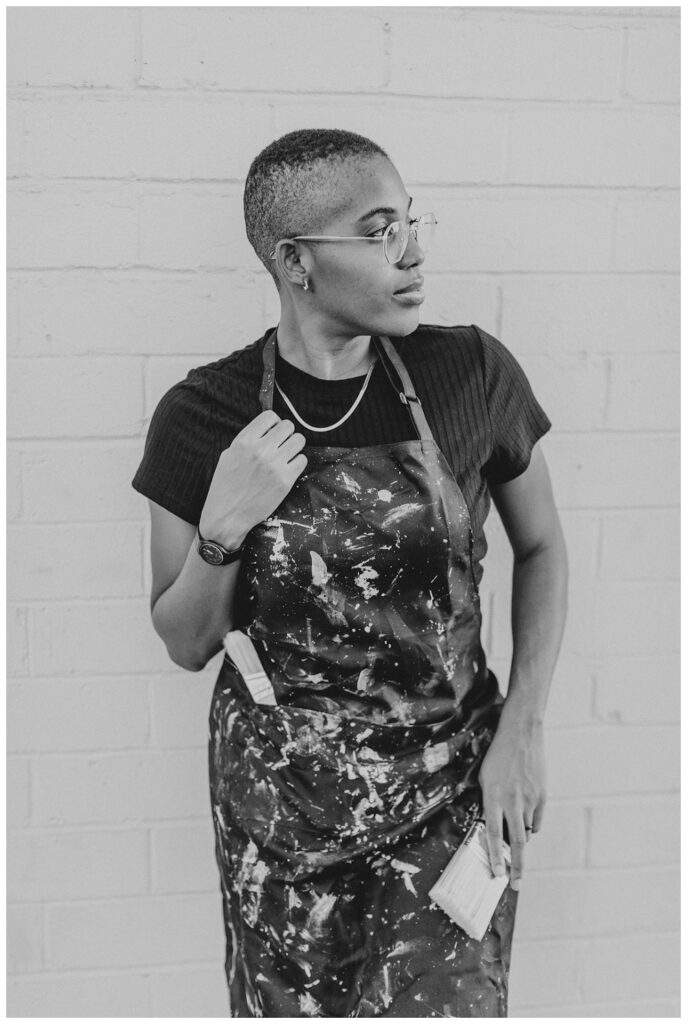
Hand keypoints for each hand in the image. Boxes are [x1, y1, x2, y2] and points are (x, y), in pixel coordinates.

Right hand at [199, 410, 306, 547]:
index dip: (274, 423)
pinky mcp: (285, 481)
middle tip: (280, 444)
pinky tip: (287, 469)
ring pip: (299, 440)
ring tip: (286, 455)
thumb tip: (267, 429)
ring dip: (294, 446)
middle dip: (285, 434)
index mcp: (244, 441)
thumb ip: (248, 440)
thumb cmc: (226, 486)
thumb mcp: (228, 455)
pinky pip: (302, 460)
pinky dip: (297, 463)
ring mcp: (275, 465)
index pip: (270, 416)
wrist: (227, 516)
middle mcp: (261, 450)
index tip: (272, 431)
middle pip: (288, 426)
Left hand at [477, 716, 545, 890]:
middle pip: (517, 842)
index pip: (494, 834)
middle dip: (517, 867)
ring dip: (520, 838)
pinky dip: (531, 825)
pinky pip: (537, 820)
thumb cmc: (497, 756)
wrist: (521, 734)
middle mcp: (512, 801)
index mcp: (494, 797)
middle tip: (516, 885)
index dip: (495, 857)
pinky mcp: (542, 796)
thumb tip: (495, 828)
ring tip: (514, 831)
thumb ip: (489, 804)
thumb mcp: (485, 779)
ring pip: (527, 830)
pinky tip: (525, 819)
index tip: (497, 875)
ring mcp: (530, 799)